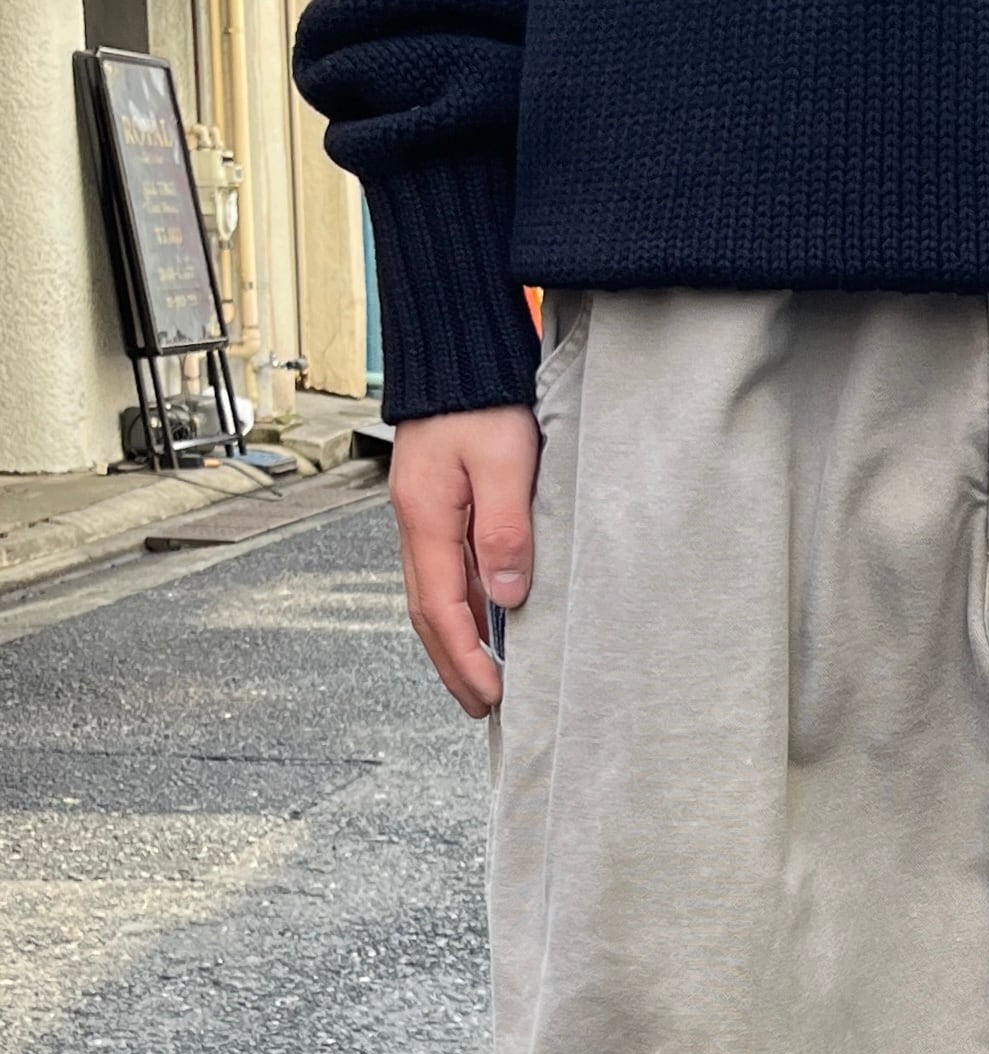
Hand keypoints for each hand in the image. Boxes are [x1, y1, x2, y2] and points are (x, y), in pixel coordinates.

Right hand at [387, 406, 539, 717]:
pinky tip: (483, 620)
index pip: (441, 610)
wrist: (457, 347)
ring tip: (481, 677)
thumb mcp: (504, 462)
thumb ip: (506, 531)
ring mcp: (424, 514)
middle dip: (453, 665)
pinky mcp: (438, 504)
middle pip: (429, 613)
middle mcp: (417, 522)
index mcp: (426, 518)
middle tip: (482, 705)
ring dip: (455, 640)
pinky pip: (445, 570)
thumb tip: (506, 597)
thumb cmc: (480, 396)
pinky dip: (460, 606)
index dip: (465, 661)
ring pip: (435, 594)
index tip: (491, 696)